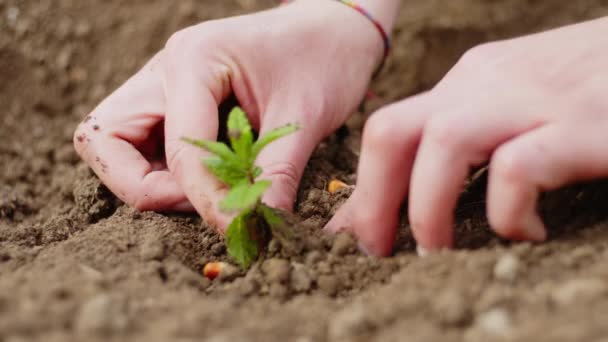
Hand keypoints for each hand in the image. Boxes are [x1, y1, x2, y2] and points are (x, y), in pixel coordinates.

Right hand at [73, 0, 383, 229]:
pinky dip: (167, 175)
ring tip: (213, 193)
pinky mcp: (172, 104)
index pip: (178, 149)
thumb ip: (276, 174)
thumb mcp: (305, 117)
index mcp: (193, 60)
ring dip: (152, 182)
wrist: (331, 33)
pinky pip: (143, 148)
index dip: (203, 199)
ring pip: (116, 147)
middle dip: (144, 188)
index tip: (239, 228)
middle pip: (107, 141)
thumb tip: (258, 228)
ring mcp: (162, 86)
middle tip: (204, 204)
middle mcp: (163, 71)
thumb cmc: (322, 60)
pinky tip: (214, 182)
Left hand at [326, 17, 607, 255]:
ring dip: (428, 210)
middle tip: (380, 252)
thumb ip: (462, 147)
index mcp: (468, 82)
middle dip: (374, 201)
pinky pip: (516, 169)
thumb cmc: (584, 90)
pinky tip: (528, 233)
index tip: (365, 236)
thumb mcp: (510, 108)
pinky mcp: (581, 124)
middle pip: (392, 133)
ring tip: (437, 251)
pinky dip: (509, 213)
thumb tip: (403, 201)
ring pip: (443, 144)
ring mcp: (533, 99)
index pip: (388, 131)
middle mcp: (487, 83)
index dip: (365, 189)